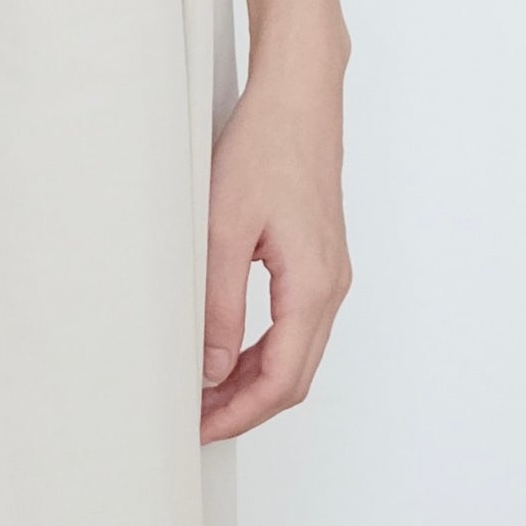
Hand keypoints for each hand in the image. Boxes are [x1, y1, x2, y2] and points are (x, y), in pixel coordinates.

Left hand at [202, 66, 347, 437]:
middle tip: (194, 421)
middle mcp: (331, 286)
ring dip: (252, 382)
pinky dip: (262, 352)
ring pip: (296, 355)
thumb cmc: (265, 148)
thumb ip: (217, 304)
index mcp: (312, 285)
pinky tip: (226, 352)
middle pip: (294, 378)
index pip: (281, 380)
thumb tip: (210, 368)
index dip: (239, 414)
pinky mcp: (320, 261)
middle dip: (245, 408)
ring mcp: (330, 275)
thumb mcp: (223, 229)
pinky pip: (296, 327)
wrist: (299, 98)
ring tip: (202, 393)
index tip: (200, 428)